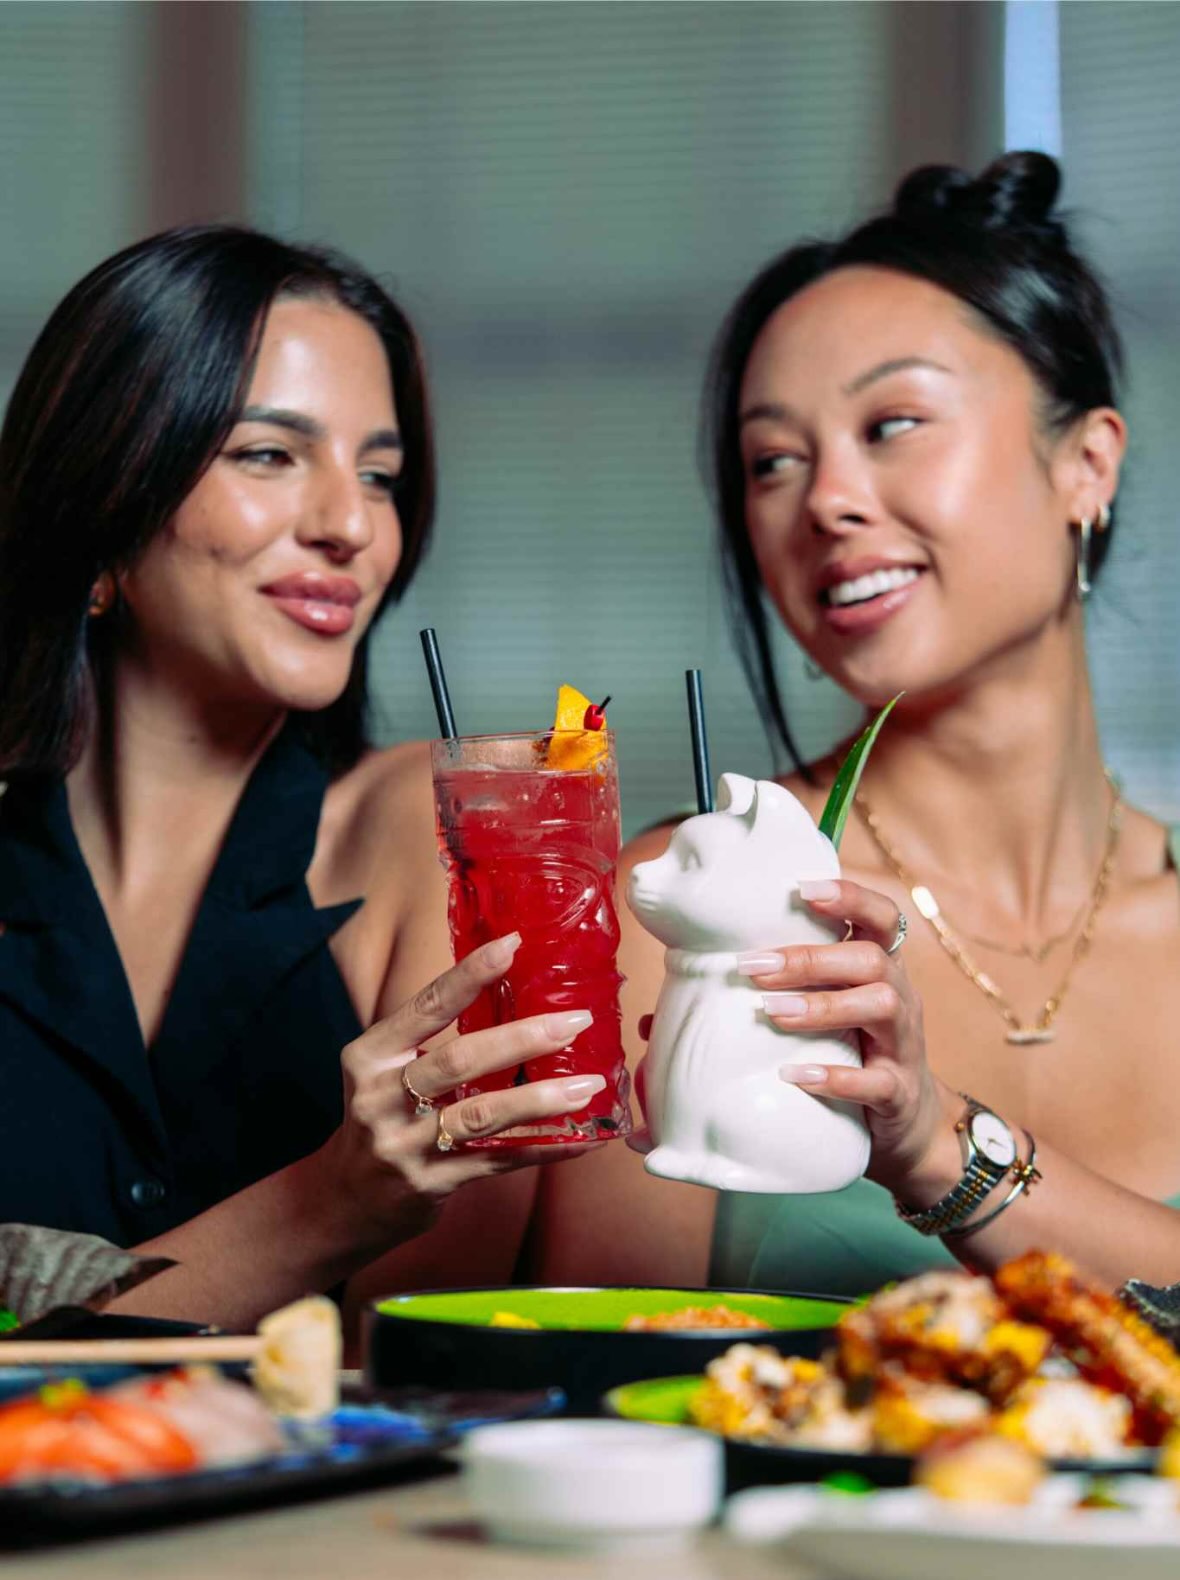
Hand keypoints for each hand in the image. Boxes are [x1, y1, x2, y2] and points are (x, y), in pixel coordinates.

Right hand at [320, 933, 603, 1245]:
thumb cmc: (381, 1117)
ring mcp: (404, 1145)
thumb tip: (512, 994)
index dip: (470, 975)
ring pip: (482, 1115)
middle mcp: (381, 1098)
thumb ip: (432, 1039)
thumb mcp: (385, 1070)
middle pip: (460, 1059)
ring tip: (587, 1084)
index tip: (512, 945)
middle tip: (575, 1022)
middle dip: (523, 1038)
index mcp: (371, 1056)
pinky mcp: (429, 1184)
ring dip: (540, 1098)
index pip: (427, 1007)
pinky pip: (496, 1161)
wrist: (344, 1201)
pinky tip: (578, 1139)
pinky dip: (541, 1148)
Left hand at [739, 880, 947, 1192]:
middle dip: (810, 957)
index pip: (878, 916)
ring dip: (823, 1005)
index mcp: (875, 968)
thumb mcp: (813, 1019)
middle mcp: (897, 996)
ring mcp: (902, 1044)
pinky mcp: (898, 1093)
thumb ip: (751, 1004)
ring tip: (771, 1012)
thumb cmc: (846, 1054)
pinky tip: (794, 1076)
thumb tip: (648, 1020)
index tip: (800, 888)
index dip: (848, 895)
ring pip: (880, 1005)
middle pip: (871, 958)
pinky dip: (835, 1076)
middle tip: (752, 967)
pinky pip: (876, 1081)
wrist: (904, 1126)